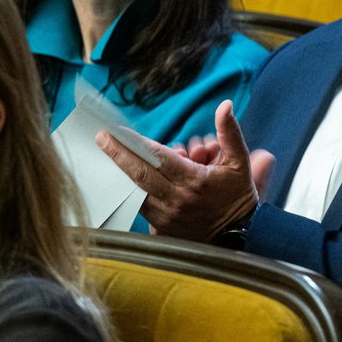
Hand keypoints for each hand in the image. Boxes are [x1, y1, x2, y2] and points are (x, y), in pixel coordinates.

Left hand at [96, 100, 259, 240]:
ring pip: (136, 190)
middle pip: (139, 174)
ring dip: (125, 171)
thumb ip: (230, 132)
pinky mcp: (160, 228)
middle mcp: (176, 199)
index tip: (119, 132)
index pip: (158, 158)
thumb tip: (224, 106)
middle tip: (102, 138)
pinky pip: (139, 206)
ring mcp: (165, 216)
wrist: (238, 236)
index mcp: (194, 180)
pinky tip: (126, 178)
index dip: (137, 144)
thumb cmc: (237, 196)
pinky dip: (133, 190)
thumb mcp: (239, 162)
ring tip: (114, 155)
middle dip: (118, 154)